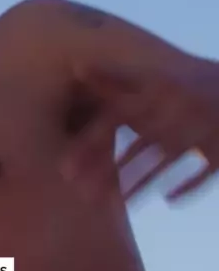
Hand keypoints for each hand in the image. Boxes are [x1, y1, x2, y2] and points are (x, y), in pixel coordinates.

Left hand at [63, 59, 218, 201]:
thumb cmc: (184, 87)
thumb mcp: (151, 78)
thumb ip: (114, 79)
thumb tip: (75, 67)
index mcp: (157, 88)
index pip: (117, 116)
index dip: (91, 142)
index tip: (65, 167)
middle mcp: (178, 105)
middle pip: (139, 143)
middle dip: (109, 169)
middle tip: (82, 193)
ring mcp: (204, 125)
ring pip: (168, 158)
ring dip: (141, 181)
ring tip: (118, 203)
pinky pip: (207, 168)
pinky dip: (189, 184)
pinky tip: (169, 200)